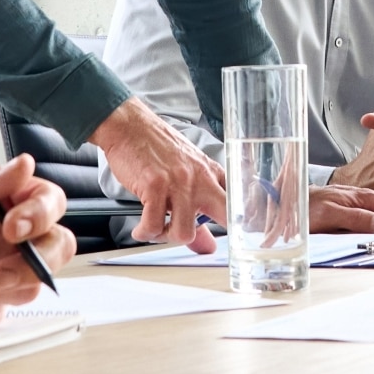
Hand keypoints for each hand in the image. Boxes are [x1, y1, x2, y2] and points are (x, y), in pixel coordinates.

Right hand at [88, 97, 226, 245]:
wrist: (130, 126)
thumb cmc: (156, 148)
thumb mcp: (184, 174)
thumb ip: (198, 212)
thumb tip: (208, 247)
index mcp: (211, 173)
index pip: (238, 201)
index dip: (243, 223)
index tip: (238, 238)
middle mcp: (200, 178)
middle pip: (225, 216)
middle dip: (213, 234)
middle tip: (189, 239)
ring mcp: (178, 182)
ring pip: (184, 232)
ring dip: (166, 236)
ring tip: (157, 228)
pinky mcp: (154, 186)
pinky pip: (153, 226)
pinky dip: (144, 232)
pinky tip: (141, 227)